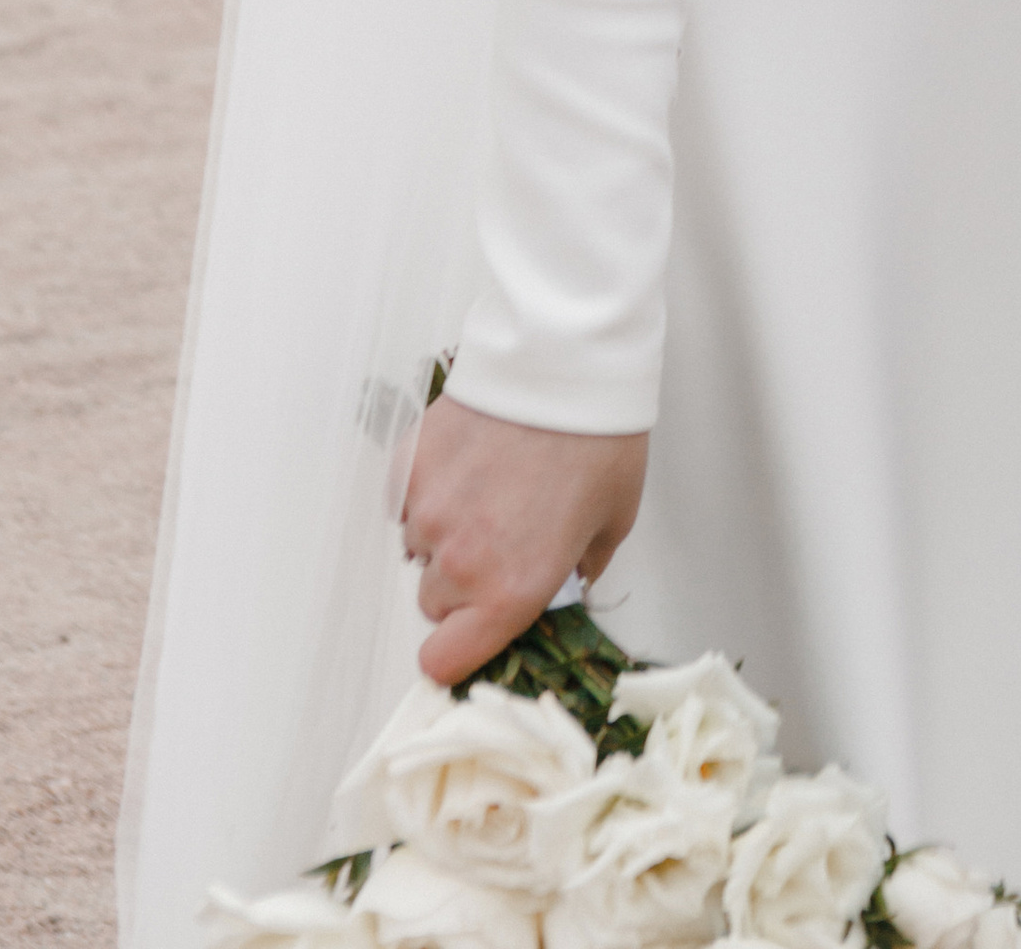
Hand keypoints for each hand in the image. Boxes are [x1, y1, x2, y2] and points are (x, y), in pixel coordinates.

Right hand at [400, 394, 648, 683]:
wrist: (567, 359)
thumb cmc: (598, 436)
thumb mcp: (613, 519)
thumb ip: (581, 567)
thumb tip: (566, 579)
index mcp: (511, 589)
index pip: (444, 662)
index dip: (455, 653)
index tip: (469, 636)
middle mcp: (461, 559)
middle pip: (433, 603)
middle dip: (462, 583)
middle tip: (503, 538)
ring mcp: (428, 510)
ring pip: (420, 548)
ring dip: (446, 532)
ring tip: (492, 486)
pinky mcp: (410, 464)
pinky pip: (407, 499)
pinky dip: (429, 488)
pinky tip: (470, 460)